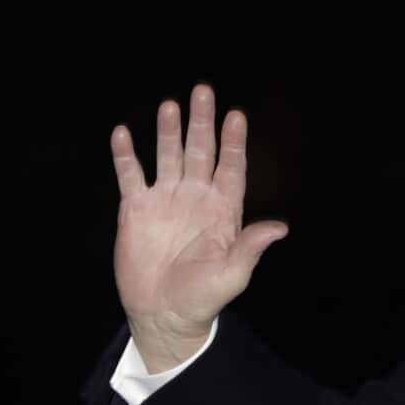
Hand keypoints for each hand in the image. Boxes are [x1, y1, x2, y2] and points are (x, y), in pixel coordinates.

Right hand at [110, 84, 286, 372]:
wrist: (164, 313)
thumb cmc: (203, 296)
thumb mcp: (232, 274)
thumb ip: (251, 247)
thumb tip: (280, 227)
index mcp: (223, 210)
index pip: (231, 168)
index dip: (234, 143)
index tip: (237, 116)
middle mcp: (196, 198)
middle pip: (200, 152)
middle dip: (202, 123)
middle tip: (203, 91)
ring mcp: (165, 200)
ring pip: (167, 157)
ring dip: (168, 132)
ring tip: (170, 106)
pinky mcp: (136, 209)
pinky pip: (131, 176)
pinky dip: (126, 156)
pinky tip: (123, 134)